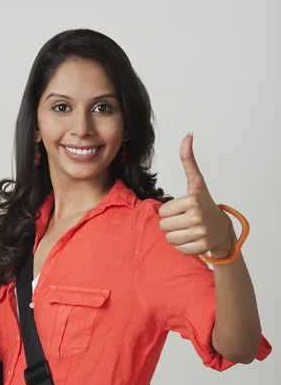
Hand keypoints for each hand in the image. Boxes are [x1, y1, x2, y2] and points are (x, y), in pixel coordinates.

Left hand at [158, 133, 233, 257]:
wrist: (222, 228)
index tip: (181, 210)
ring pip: (169, 239)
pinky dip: (183, 246)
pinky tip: (192, 239)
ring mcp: (201, 233)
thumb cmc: (205, 204)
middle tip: (184, 221)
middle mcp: (197, 217)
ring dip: (176, 236)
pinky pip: (178, 249)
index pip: (162, 212)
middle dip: (171, 225)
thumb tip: (188, 135)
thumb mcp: (196, 183)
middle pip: (164, 226)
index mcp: (191, 200)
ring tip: (188, 230)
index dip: (169, 212)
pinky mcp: (202, 247)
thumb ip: (189, 161)